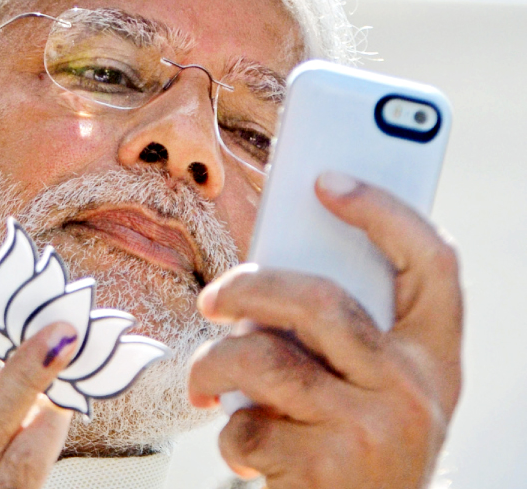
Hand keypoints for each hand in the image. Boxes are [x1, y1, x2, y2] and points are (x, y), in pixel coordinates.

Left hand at [188, 172, 462, 487]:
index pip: (432, 262)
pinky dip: (229, 430)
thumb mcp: (375, 389)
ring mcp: (373, 432)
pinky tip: (246, 444)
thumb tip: (265, 279)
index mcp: (435, 358)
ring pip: (266, 357)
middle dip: (249, 286)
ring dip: (215, 362)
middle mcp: (415, 391)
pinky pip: (248, 425)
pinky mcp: (326, 471)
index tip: (327, 180)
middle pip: (322, 300)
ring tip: (205, 377)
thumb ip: (342, 335)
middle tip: (211, 298)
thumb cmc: (358, 445)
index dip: (384, 211)